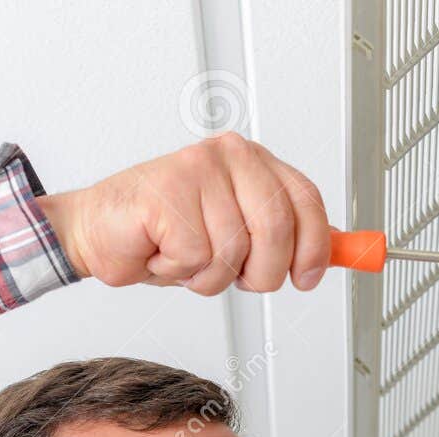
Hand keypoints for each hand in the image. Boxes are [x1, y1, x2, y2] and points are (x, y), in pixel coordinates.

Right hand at [37, 132, 329, 294]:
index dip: (316, 246)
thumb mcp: (238, 237)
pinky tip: (161, 251)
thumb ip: (284, 238)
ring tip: (184, 257)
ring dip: (208, 275)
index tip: (308, 276)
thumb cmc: (165, 234)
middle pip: (277, 231)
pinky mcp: (168, 194)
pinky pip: (197, 259)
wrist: (98, 231)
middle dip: (261, 272)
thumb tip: (340, 250)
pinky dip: (178, 271)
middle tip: (234, 276)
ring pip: (234, 253)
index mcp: (252, 162)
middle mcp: (229, 157)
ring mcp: (197, 171)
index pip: (306, 200)